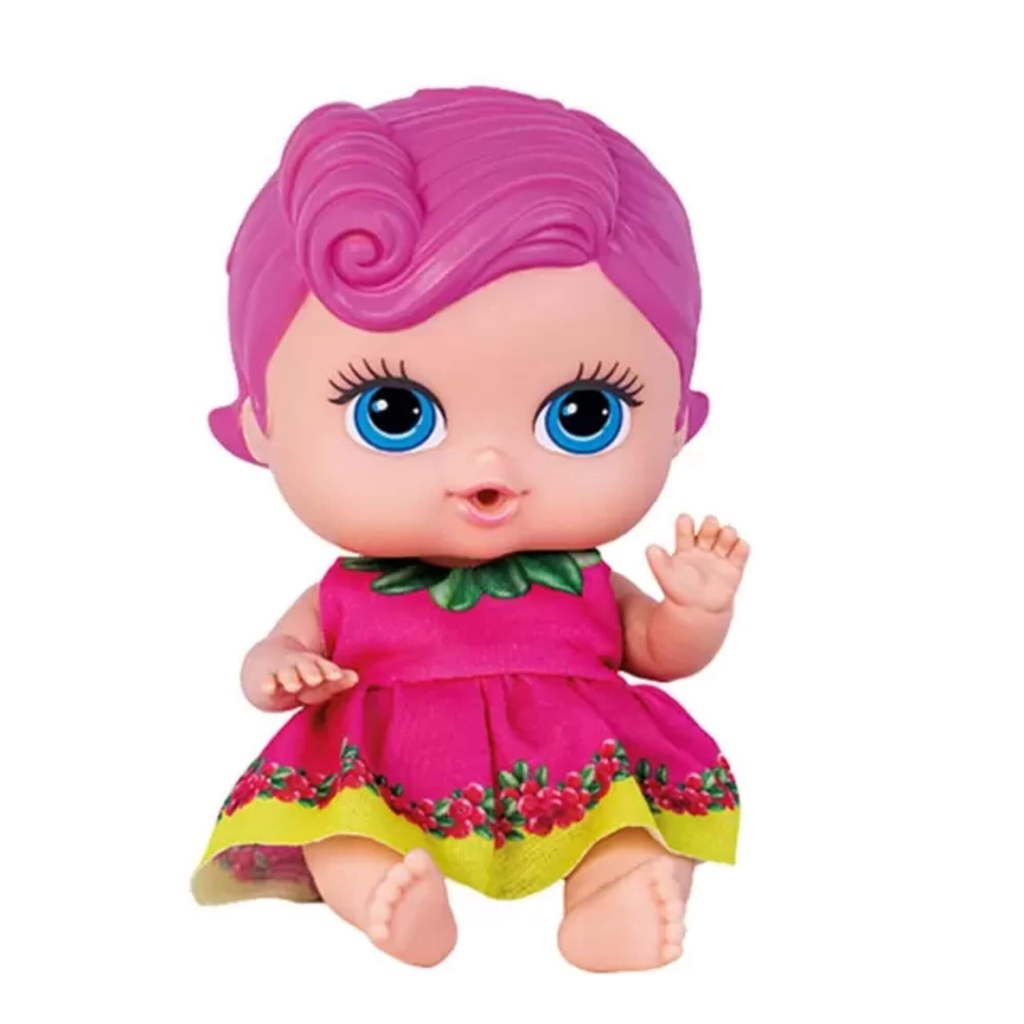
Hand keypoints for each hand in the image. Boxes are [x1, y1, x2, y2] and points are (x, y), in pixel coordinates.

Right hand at [243, 637, 357, 710]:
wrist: (266, 663)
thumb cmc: (301, 676)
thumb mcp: (318, 679)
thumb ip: (336, 681)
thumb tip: (355, 678)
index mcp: (314, 663)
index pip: (323, 666)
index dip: (329, 670)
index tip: (336, 675)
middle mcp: (297, 664)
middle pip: (304, 665)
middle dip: (310, 671)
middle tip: (315, 679)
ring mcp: (280, 671)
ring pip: (285, 673)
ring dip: (290, 677)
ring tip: (293, 685)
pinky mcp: (264, 679)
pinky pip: (264, 681)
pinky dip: (266, 683)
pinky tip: (268, 688)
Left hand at [646, 515, 749, 614]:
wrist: (697, 610)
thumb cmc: (679, 590)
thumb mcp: (665, 577)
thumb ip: (658, 563)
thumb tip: (650, 548)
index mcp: (685, 547)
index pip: (685, 530)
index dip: (685, 524)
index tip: (684, 519)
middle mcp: (703, 547)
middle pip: (708, 530)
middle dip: (710, 525)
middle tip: (710, 523)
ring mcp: (719, 556)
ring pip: (726, 537)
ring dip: (728, 533)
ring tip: (727, 533)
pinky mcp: (734, 567)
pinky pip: (740, 553)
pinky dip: (742, 547)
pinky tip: (740, 544)